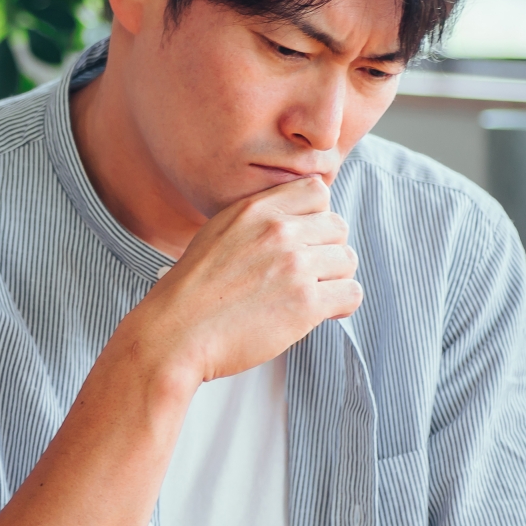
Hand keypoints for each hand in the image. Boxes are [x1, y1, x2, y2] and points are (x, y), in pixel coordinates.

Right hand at [131, 176, 360, 384]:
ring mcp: (294, 266)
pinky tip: (320, 313)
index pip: (317, 191)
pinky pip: (351, 293)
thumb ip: (255, 221)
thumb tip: (294, 222)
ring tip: (309, 296)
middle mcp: (277, 231)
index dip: (315, 217)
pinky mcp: (305, 303)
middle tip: (306, 275)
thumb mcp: (216, 234)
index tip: (303, 240)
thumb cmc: (191, 293)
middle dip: (326, 251)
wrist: (175, 334)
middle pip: (337, 226)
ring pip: (347, 260)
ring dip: (334, 279)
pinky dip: (340, 305)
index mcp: (254, 209)